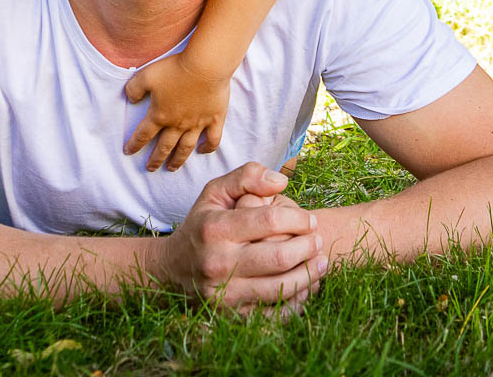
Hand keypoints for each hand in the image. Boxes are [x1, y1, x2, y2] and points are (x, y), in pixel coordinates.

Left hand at [123, 52, 229, 171]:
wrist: (205, 65)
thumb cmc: (175, 69)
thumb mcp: (146, 75)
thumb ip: (134, 89)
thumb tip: (130, 99)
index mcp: (159, 115)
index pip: (143, 135)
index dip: (134, 144)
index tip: (128, 152)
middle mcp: (177, 124)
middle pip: (164, 147)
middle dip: (155, 159)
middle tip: (150, 169)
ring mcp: (197, 124)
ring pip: (185, 148)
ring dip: (178, 160)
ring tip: (171, 168)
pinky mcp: (214, 119)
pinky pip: (212, 139)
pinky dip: (207, 148)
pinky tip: (202, 151)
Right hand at [151, 163, 327, 315]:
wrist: (172, 270)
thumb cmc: (202, 226)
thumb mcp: (215, 192)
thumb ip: (247, 176)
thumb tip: (281, 181)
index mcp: (215, 229)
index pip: (269, 222)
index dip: (298, 220)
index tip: (310, 220)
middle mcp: (218, 263)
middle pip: (279, 257)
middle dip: (308, 247)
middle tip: (318, 240)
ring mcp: (225, 294)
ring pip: (281, 288)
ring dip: (310, 274)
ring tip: (320, 261)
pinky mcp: (232, 316)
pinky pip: (276, 314)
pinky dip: (298, 301)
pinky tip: (307, 286)